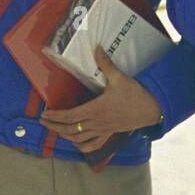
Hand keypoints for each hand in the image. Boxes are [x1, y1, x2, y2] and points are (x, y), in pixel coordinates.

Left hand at [39, 48, 161, 152]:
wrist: (151, 109)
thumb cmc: (134, 94)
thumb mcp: (119, 77)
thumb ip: (105, 64)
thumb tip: (97, 48)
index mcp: (96, 110)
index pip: (70, 116)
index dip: (55, 116)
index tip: (44, 114)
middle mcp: (97, 123)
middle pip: (70, 130)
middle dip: (54, 127)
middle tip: (43, 122)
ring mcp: (103, 131)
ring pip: (78, 139)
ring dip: (64, 136)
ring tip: (55, 129)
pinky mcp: (109, 134)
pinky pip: (93, 145)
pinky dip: (81, 146)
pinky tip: (75, 142)